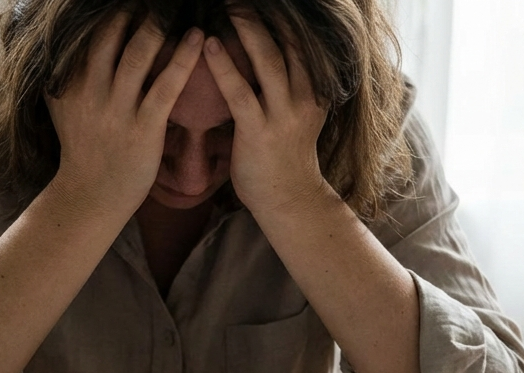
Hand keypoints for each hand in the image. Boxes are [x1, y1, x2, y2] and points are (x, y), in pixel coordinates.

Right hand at [46, 16, 203, 218]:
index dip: (107, 13)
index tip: (124, 0)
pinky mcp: (144, 128)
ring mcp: (117, 110)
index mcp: (69, 83)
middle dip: (131, 10)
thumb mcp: (62, 108)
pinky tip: (197, 37)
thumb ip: (63, 77)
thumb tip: (64, 46)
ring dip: (157, 24)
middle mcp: (90, 91)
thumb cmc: (83, 150)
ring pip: (139, 54)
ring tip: (174, 6)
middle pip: (110, 34)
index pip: (87, 35)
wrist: (91, 196)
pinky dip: (183, 57)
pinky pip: (166, 85)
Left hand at [203, 17, 329, 215]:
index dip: (286, 18)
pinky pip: (240, 92)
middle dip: (267, 13)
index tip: (270, 0)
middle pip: (290, 42)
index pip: (303, 42)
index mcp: (315, 91)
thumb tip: (263, 55)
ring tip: (228, 5)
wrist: (288, 201)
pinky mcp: (259, 131)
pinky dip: (224, 65)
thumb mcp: (296, 115)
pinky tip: (208, 45)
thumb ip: (286, 87)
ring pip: (268, 60)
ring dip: (247, 28)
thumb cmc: (283, 158)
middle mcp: (305, 97)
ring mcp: (283, 115)